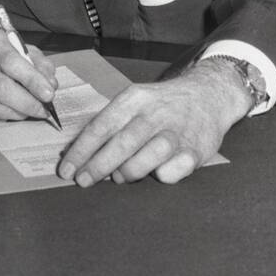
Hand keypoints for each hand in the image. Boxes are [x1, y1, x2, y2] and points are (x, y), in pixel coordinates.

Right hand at [0, 29, 57, 122]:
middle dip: (28, 102)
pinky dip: (7, 117)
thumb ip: (38, 63)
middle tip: (44, 110)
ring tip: (32, 110)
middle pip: (1, 88)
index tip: (49, 94)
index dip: (32, 80)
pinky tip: (13, 110)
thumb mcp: (19, 49)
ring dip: (20, 113)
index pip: (11, 62)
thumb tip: (51, 84)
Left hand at [56, 59, 249, 186]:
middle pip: (123, 142)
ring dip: (130, 171)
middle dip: (98, 166)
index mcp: (135, 99)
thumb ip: (111, 124)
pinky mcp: (196, 149)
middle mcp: (156, 113)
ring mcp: (178, 131)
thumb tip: (77, 155)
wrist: (209, 94)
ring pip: (151, 155)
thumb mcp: (136, 101)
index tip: (67, 170)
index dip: (81, 151)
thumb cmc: (163, 105)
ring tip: (119, 177)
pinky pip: (175, 168)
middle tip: (83, 181)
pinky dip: (163, 175)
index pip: (102, 126)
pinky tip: (156, 173)